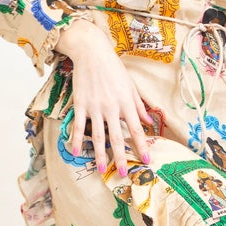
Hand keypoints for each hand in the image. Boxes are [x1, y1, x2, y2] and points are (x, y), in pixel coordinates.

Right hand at [55, 18, 159, 174]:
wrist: (92, 52)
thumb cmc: (113, 68)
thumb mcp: (130, 85)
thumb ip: (139, 105)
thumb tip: (149, 121)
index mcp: (126, 103)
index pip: (136, 129)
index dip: (141, 146)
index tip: (146, 161)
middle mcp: (112, 107)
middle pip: (117, 137)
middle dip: (121, 157)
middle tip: (124, 173)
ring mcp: (94, 107)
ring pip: (98, 136)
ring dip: (100, 155)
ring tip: (102, 169)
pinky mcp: (80, 104)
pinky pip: (79, 126)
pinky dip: (77, 140)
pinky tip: (77, 153)